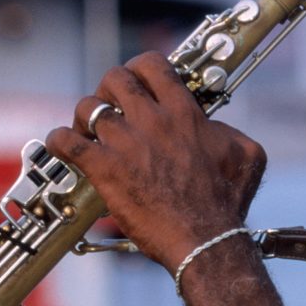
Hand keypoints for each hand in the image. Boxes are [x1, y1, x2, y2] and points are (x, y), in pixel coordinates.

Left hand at [47, 51, 267, 271]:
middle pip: (115, 78)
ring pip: (88, 107)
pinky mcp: (104, 169)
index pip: (152, 65)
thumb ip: (228, 131)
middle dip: (109, 87)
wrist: (205, 240)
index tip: (138, 82)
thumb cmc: (227, 203)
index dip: (139, 68)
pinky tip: (62, 146)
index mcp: (183, 113)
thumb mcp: (246, 155)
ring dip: (84, 116)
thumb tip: (216, 127)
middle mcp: (152, 120)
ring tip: (87, 130)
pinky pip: (67, 142)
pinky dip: (59, 140)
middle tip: (111, 106)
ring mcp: (125, 143)